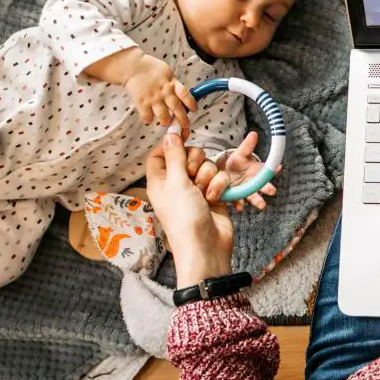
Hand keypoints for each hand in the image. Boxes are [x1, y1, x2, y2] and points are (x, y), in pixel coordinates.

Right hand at [87, 48, 192, 130]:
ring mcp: (153, 98)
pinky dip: (148, 119)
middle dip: (183, 120)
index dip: (191, 103)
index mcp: (172, 83)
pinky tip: (149, 117)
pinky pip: (147, 117)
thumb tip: (180, 94)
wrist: (132, 66)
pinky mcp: (142, 103)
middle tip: (185, 126)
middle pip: (177, 108)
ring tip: (165, 121)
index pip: (185, 94)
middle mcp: (164, 92)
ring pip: (164, 116)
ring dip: (166, 121)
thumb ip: (173, 83)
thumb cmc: (149, 68)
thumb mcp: (167, 73)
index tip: (195, 110)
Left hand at [144, 128, 234, 285]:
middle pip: (187, 156)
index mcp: (160, 181)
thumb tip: (169, 133)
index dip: (171, 144)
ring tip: (205, 192)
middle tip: (193, 175)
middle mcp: (177, 183)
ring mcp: (196, 189)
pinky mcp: (214, 195)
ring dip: (209, 176)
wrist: (206, 246)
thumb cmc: (184, 218)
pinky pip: (219, 178)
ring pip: (206, 166)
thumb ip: (175, 156)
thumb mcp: (176, 183)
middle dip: (196, 161)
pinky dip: (220, 185)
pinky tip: (216, 198)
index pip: (160, 154)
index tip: (183, 134)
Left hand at [198, 130, 279, 212]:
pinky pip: (239, 202)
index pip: (269, 170)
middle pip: (264, 186)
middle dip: (268, 188)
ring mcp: (247, 191)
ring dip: (258, 201)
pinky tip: (239, 207)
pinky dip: (240, 205)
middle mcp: (255, 182)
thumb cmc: (236, 162)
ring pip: (254, 197)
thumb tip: (254, 133)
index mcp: (258, 171)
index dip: (274, 170)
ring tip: (262, 205)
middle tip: (272, 191)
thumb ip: (247, 146)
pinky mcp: (237, 198)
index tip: (279, 168)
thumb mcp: (241, 153)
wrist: (224, 173)